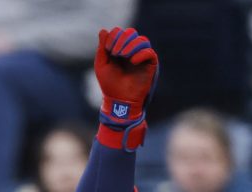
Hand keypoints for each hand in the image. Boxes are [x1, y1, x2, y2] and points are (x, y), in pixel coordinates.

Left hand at [94, 27, 158, 149]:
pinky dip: (141, 54)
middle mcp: (131, 51)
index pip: (120, 32)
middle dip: (122, 39)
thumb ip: (102, 47)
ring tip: (123, 56)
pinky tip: (133, 61)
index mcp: (119, 49)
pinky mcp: (150, 65)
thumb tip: (104, 30)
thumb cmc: (109, 85)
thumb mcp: (101, 65)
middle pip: (131, 33)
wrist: (119, 101)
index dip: (114, 36)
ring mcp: (141, 57)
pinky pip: (150, 52)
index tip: (108, 49)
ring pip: (142, 40)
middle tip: (115, 52)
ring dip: (131, 45)